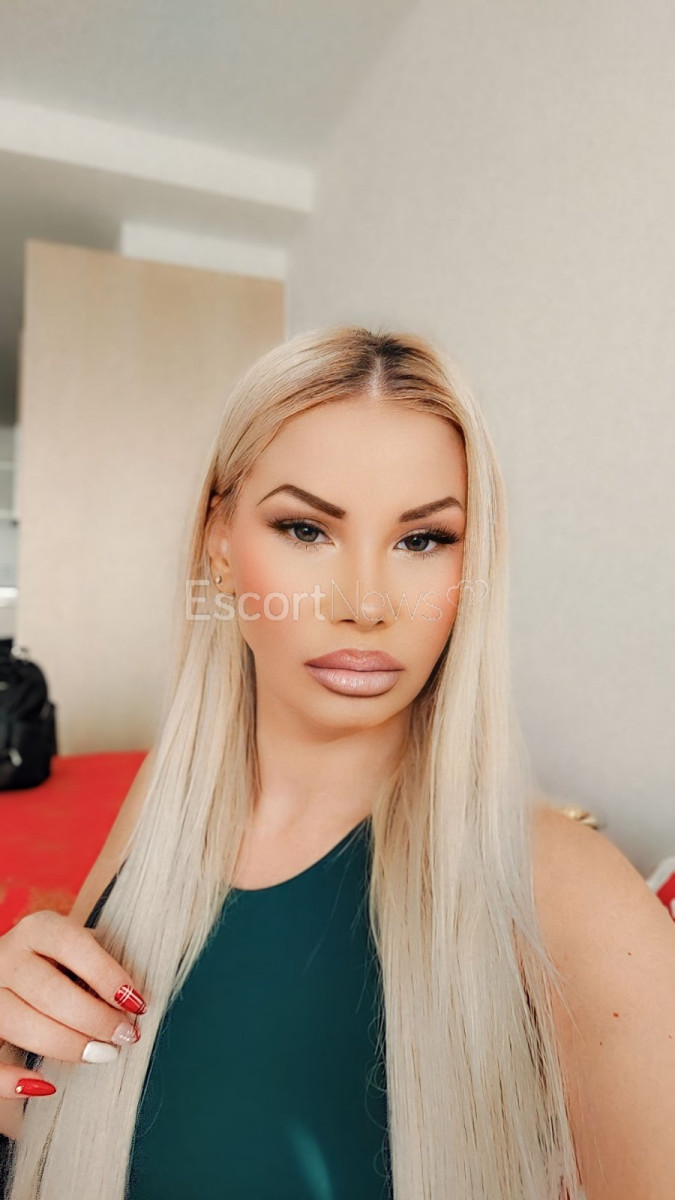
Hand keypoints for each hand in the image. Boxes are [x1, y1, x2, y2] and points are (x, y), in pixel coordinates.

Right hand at [0, 908, 147, 1099]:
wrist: (12, 972)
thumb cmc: (58, 965)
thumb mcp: (77, 953)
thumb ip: (101, 968)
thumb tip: (134, 1003)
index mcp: (38, 929)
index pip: (73, 944)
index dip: (107, 975)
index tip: (136, 1003)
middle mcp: (6, 956)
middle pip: (48, 991)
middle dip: (94, 1018)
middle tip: (126, 1036)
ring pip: (20, 1023)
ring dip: (68, 1045)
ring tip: (102, 1054)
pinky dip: (11, 1080)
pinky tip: (45, 1085)